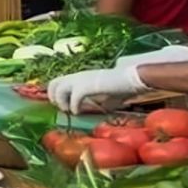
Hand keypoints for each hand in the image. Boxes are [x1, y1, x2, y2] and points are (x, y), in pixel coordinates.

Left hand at [47, 47, 187, 112]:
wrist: (134, 79)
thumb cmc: (123, 86)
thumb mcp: (109, 96)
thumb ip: (101, 101)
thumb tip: (100, 110)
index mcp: (82, 77)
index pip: (58, 81)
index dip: (56, 94)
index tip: (62, 106)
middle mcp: (79, 76)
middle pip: (53, 83)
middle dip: (54, 97)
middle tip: (63, 109)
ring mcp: (83, 79)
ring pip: (59, 88)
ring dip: (62, 102)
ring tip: (70, 111)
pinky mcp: (89, 85)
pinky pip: (74, 96)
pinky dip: (73, 105)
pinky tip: (78, 112)